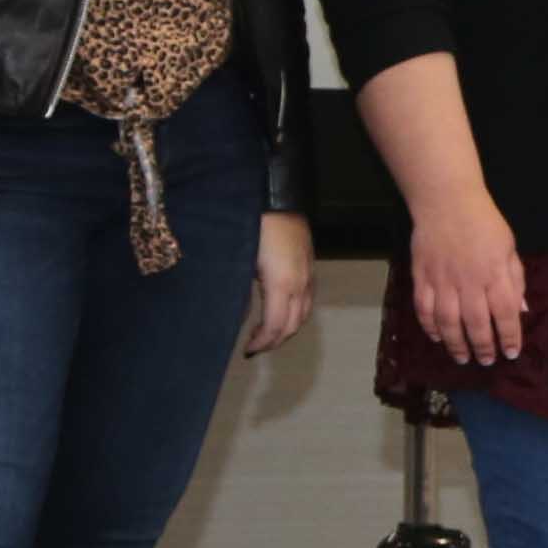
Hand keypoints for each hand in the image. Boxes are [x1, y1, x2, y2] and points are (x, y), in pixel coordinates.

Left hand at [244, 211, 315, 356]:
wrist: (278, 197)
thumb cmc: (254, 226)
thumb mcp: (241, 260)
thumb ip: (240, 290)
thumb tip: (237, 314)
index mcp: (281, 284)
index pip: (275, 326)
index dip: (262, 343)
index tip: (247, 350)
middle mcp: (300, 284)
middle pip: (292, 325)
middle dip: (275, 341)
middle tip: (255, 347)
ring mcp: (308, 275)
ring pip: (304, 314)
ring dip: (287, 329)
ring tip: (269, 334)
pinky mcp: (310, 267)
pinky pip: (307, 301)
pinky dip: (296, 315)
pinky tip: (282, 312)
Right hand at [406, 188, 525, 367]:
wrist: (447, 201)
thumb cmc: (484, 224)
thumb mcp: (509, 249)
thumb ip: (515, 280)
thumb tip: (520, 311)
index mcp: (495, 273)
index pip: (506, 313)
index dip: (510, 337)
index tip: (512, 353)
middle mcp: (470, 281)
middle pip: (477, 323)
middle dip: (483, 347)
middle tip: (487, 361)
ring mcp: (443, 280)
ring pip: (448, 322)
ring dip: (456, 344)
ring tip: (463, 358)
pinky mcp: (422, 277)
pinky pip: (424, 309)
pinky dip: (429, 327)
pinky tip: (436, 338)